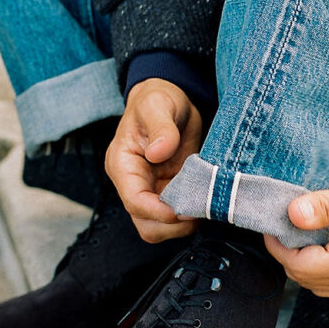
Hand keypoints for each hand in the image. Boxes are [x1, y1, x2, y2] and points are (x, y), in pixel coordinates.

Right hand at [105, 78, 205, 242]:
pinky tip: (205, 202)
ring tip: (204, 207)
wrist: (170, 99)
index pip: (133, 200)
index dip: (157, 211)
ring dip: (182, 225)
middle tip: (199, 210)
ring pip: (160, 228)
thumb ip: (161, 128)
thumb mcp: (159, 105)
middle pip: (145, 224)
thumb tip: (158, 153)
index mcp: (122, 164)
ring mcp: (151, 190)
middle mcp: (133, 182)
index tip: (181, 210)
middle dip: (172, 225)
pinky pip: (176, 217)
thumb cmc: (159, 99)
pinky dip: (190, 217)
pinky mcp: (168, 192)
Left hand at [264, 170, 328, 296]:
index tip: (273, 225)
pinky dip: (320, 267)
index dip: (280, 248)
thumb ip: (328, 204)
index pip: (303, 267)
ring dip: (304, 263)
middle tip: (284, 226)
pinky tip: (322, 243)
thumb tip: (293, 214)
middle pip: (306, 280)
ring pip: (318, 285)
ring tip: (302, 233)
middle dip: (289, 255)